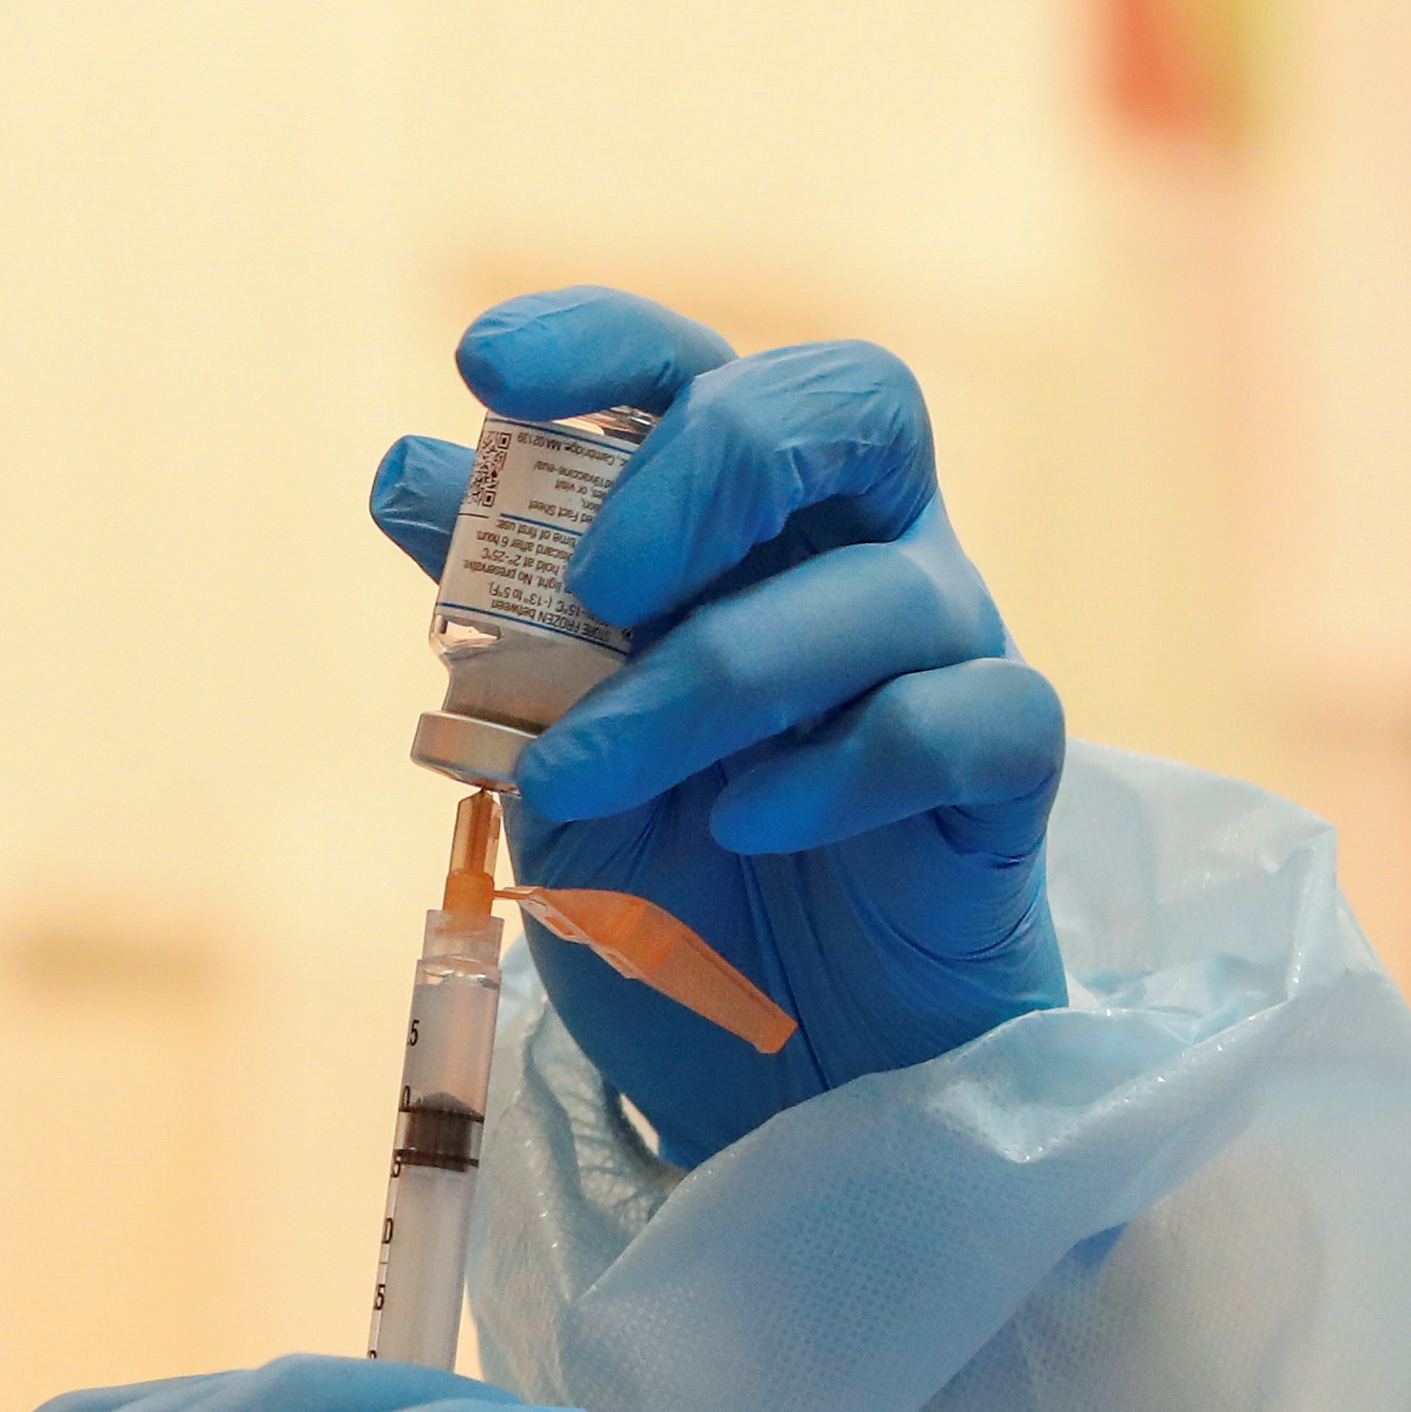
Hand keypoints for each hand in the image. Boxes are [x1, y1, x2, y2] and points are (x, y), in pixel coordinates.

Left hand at [371, 288, 1067, 1164]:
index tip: (483, 365)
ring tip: (582, 781)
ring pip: (877, 590)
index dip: (600, 339)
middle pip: (849, 399)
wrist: (771, 1072)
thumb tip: (402, 471)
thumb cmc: (665, 885)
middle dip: (710, 466)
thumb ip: (497, 619)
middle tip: (601, 586)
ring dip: (704, 684)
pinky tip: (747, 827)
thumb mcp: (545, 749)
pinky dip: (839, 768)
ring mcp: (947, 650)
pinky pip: (964, 716)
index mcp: (740, 521)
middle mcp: (860, 549)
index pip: (695, 368)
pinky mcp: (1008, 771)